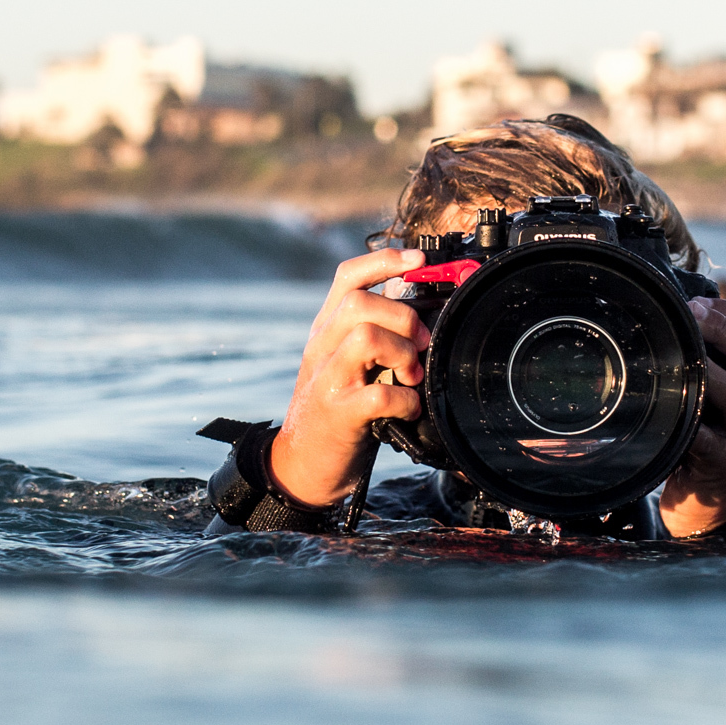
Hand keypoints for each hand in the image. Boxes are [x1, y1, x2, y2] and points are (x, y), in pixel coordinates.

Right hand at [269, 249, 430, 505]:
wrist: (303, 464)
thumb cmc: (339, 409)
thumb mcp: (347, 362)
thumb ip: (374, 333)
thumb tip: (422, 308)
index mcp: (327, 329)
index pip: (348, 277)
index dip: (385, 260)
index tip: (420, 261)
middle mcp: (322, 347)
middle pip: (359, 302)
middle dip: (402, 316)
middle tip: (420, 343)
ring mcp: (327, 380)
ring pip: (365, 338)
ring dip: (402, 354)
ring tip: (412, 376)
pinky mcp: (337, 414)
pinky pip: (377, 395)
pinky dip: (405, 400)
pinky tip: (410, 409)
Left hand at [660, 298, 725, 536]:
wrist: (715, 497)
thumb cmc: (711, 430)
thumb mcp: (723, 390)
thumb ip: (714, 355)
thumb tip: (680, 306)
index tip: (697, 304)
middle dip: (723, 329)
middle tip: (689, 315)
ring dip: (705, 369)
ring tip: (679, 352)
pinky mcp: (725, 463)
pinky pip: (705, 437)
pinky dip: (685, 418)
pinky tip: (667, 403)